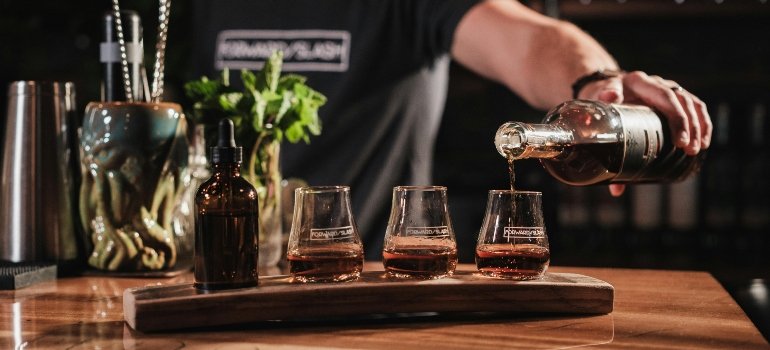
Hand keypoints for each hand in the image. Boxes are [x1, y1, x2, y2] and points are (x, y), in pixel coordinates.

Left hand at [576, 71, 711, 196]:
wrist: (599, 88)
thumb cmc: (597, 103)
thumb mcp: (596, 114)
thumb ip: (605, 145)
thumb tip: (614, 186)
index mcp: (637, 82)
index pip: (665, 96)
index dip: (677, 118)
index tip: (680, 142)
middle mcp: (654, 82)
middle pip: (681, 100)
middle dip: (689, 126)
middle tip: (689, 150)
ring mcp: (665, 87)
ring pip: (692, 102)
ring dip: (699, 126)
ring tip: (697, 150)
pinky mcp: (672, 96)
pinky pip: (694, 106)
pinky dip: (702, 122)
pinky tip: (705, 141)